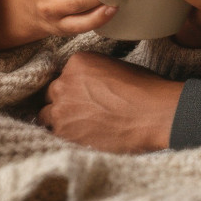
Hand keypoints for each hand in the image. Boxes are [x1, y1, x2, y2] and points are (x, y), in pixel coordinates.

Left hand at [38, 50, 183, 152]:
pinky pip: (54, 134)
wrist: (152, 114)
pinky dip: (66, 136)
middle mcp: (64, 82)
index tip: (83, 96)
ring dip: (60, 120)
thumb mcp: (115, 66)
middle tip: (80, 111)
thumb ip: (93, 73)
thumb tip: (88, 84)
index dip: (72, 87)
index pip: (63, 75)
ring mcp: (61, 109)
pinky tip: (82, 137)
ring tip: (79, 126)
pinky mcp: (65, 132)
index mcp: (77, 62)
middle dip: (63, 102)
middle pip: (51, 94)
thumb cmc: (143, 89)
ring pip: (47, 115)